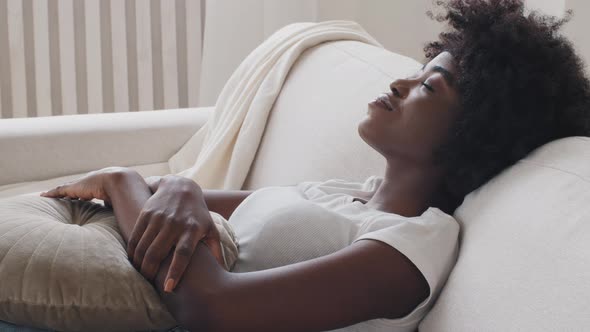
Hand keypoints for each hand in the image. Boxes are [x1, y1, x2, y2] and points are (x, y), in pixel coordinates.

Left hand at [39, 167, 127, 203]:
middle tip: (68, 197)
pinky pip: (60, 190)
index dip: (88, 194)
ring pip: (68, 188)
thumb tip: (124, 222)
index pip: (93, 190)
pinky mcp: (75, 187)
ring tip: (51, 195)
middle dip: (73, 191)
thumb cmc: (126, 194)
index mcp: (104, 186)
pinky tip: (43, 196)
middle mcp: (93, 183)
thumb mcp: (122, 203)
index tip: (85, 198)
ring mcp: (84, 184)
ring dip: (60, 193)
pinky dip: (52, 194)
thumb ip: (119, 210)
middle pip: (79, 188)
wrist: (122, 182)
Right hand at [127, 175, 224, 292]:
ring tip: (141, 274)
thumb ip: (215, 249)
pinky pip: (136, 236)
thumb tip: (221, 270)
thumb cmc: (198, 213)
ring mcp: (159, 218)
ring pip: (144, 246)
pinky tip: (133, 260)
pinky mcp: (146, 213)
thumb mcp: (210, 227)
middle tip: (149, 282)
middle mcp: (175, 223)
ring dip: (140, 263)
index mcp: (192, 230)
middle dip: (150, 271)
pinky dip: (132, 251)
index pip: (183, 253)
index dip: (175, 271)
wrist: (180, 187)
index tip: (169, 287)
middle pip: (158, 252)